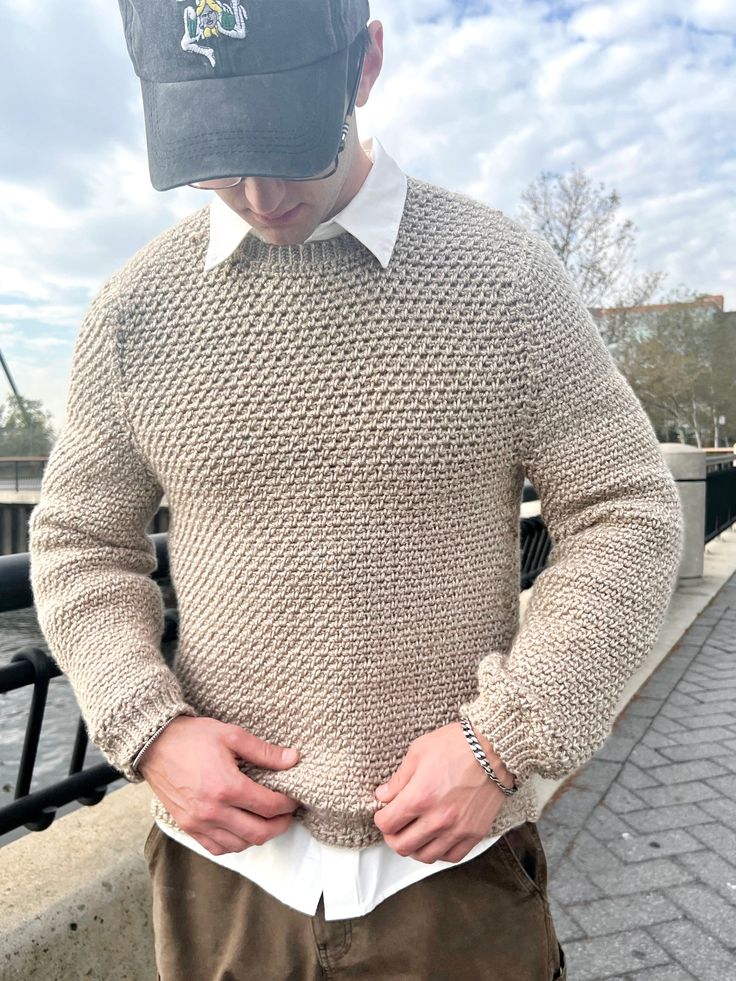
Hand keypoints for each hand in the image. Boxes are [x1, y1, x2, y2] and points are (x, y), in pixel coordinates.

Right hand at [138, 716, 300, 855]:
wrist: (154, 745)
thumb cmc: (193, 737)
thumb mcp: (232, 735)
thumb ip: (264, 751)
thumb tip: (292, 759)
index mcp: (227, 787)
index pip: (268, 806)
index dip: (287, 805)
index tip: (294, 799)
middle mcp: (213, 811)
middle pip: (258, 832)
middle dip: (280, 825)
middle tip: (287, 815)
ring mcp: (198, 823)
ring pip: (239, 845)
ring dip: (259, 837)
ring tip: (268, 822)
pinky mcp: (187, 827)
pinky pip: (217, 848)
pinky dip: (235, 844)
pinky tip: (242, 831)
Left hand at [372, 721, 513, 863]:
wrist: (495, 749)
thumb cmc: (458, 745)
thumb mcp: (419, 751)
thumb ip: (399, 778)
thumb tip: (384, 795)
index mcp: (420, 797)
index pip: (386, 824)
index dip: (380, 818)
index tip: (384, 812)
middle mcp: (437, 819)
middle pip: (402, 846)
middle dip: (392, 836)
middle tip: (395, 826)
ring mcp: (457, 829)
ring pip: (425, 856)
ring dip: (414, 848)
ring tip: (413, 834)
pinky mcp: (474, 833)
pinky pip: (452, 857)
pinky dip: (439, 852)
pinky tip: (436, 839)